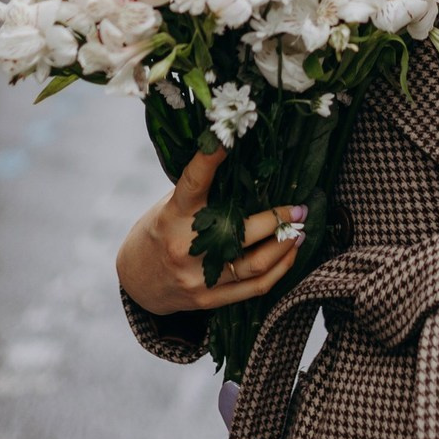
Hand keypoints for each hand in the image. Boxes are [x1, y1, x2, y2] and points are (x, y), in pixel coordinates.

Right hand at [116, 147, 303, 314]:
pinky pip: (254, 287)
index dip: (209, 160)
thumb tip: (244, 164)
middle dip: (278, 218)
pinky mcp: (208, 299)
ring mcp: (197, 277)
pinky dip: (279, 270)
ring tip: (301, 230)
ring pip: (255, 262)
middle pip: (242, 230)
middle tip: (300, 208)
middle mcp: (185, 246)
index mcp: (173, 215)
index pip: (193, 182)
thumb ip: (201, 193)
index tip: (229, 139)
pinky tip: (290, 255)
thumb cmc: (160, 231)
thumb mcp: (170, 206)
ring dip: (285, 245)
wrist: (137, 281)